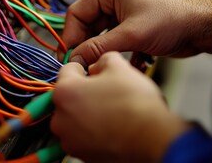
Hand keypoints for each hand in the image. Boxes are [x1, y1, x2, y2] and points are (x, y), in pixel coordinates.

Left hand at [51, 52, 190, 161]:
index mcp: (65, 91)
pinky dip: (92, 129)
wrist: (151, 138)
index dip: (84, 68)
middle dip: (84, 91)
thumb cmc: (134, 104)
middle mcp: (60, 117)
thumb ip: (102, 59)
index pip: (68, 70)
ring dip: (87, 111)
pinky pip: (81, 135)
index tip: (93, 73)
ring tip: (110, 110)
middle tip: (105, 92)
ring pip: (74, 116)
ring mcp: (68, 138)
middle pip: (69, 95)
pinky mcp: (79, 153)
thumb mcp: (119, 66)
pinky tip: (110, 125)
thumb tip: (98, 65)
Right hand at [58, 0, 211, 67]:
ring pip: (101, 33)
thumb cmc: (172, 20)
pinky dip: (114, 50)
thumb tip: (76, 58)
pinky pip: (114, 38)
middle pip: (88, 23)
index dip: (70, 35)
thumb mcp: (132, 35)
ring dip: (100, 49)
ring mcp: (125, 11)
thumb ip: (100, 47)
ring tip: (97, 66)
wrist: (204, 26)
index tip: (68, 56)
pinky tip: (120, 62)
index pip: (78, 11)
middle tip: (80, 65)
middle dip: (84, 44)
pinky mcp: (133, 24)